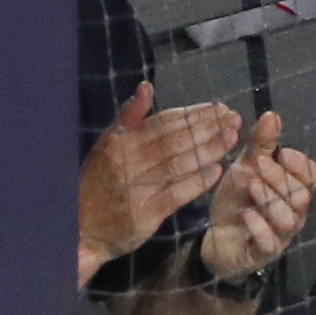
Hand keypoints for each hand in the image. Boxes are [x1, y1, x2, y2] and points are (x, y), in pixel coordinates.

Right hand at [79, 84, 237, 282]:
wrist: (82, 227)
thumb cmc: (99, 181)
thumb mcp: (106, 144)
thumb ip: (129, 117)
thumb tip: (147, 86)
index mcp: (118, 141)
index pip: (163, 122)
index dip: (194, 114)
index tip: (218, 108)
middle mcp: (127, 162)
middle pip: (175, 140)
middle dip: (208, 128)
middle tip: (234, 120)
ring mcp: (136, 188)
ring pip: (179, 164)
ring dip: (209, 150)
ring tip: (231, 140)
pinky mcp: (146, 213)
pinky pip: (177, 193)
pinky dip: (199, 181)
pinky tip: (217, 171)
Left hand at [197, 111, 315, 280]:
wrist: (215, 234)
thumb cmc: (238, 199)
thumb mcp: (246, 166)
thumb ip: (261, 144)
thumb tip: (273, 115)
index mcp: (292, 188)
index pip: (314, 177)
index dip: (302, 165)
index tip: (282, 153)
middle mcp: (293, 212)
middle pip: (301, 195)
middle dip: (280, 178)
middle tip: (258, 166)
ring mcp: (281, 235)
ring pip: (289, 219)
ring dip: (271, 200)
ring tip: (252, 187)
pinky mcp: (264, 252)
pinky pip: (270, 243)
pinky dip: (260, 227)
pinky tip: (247, 214)